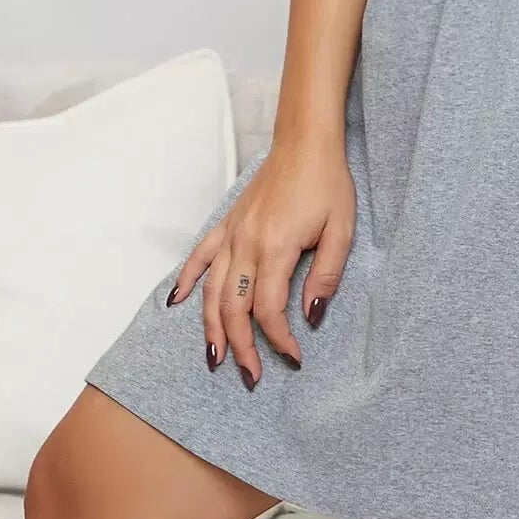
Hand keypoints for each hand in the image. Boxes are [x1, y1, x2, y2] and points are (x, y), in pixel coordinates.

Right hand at [166, 139, 356, 385]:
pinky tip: (177, 303)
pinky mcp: (227, 224)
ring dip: (210, 328)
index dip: (280, 339)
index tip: (294, 356)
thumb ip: (326, 275)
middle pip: (234, 308)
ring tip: (215, 358)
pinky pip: (200, 257)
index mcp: (277, 247)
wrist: (306, 143)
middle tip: (252, 376)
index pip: (269, 309)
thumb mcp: (342, 230)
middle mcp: (246, 244)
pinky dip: (185, 281)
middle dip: (240, 347)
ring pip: (211, 290)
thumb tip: (311, 316)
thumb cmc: (328, 183)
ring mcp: (232, 234)